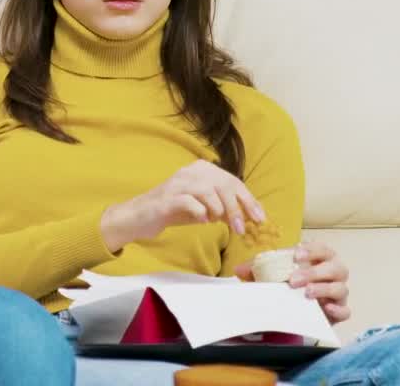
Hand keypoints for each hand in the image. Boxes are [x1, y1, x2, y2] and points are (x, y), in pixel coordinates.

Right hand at [101, 160, 265, 250]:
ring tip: (221, 225)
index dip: (249, 200)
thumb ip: (223, 208)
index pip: (232, 181)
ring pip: (208, 190)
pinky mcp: (166, 198)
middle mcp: (190, 172)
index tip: (260, 218)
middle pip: (223, 184)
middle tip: (241, 228)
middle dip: (237, 208)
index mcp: (201, 170)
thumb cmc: (173, 211)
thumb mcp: (203, 208)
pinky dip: (200, 212)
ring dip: (220, 211)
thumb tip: (248, 216)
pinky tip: (203, 221)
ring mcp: (177, 183)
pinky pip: (189, 201)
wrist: (139, 217)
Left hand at [234, 241, 350, 324]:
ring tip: (307, 293)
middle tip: (293, 280)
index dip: (312, 250)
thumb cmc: (289, 283)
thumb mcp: (272, 274)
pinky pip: (346, 311)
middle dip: (314, 272)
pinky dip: (338, 310)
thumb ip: (257, 269)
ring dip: (324, 289)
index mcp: (320, 258)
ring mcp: (339, 293)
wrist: (298, 308)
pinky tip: (326, 309)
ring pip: (341, 288)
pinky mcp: (340, 311)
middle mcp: (334, 273)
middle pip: (335, 267)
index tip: (296, 254)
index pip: (323, 248)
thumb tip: (238, 270)